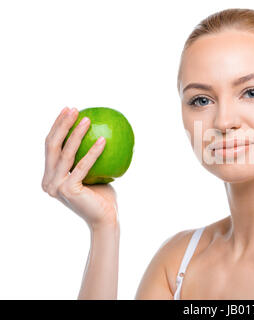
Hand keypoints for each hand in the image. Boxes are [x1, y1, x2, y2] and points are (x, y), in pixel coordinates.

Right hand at [42, 107, 118, 228]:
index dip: (57, 126)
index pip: (51, 147)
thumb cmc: (103, 197)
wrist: (105, 220)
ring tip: (88, 119)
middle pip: (52, 146)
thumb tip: (99, 131)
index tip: (69, 110)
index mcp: (50, 177)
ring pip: (65, 153)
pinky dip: (93, 152)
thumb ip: (89, 158)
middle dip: (61, 124)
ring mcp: (56, 186)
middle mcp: (48, 182)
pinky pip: (83, 166)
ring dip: (77, 133)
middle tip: (74, 109)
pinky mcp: (68, 190)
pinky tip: (103, 140)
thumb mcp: (94, 173)